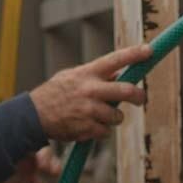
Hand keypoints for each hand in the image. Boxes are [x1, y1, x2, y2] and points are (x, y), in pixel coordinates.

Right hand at [29, 44, 150, 142]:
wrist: (33, 116)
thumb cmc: (55, 93)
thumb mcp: (73, 76)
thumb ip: (96, 75)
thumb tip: (120, 74)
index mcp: (88, 73)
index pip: (115, 59)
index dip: (134, 54)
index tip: (149, 50)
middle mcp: (91, 89)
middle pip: (126, 91)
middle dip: (138, 96)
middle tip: (141, 99)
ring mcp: (90, 110)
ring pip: (117, 116)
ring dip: (113, 118)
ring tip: (97, 115)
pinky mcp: (87, 128)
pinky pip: (106, 132)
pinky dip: (101, 131)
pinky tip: (87, 126)